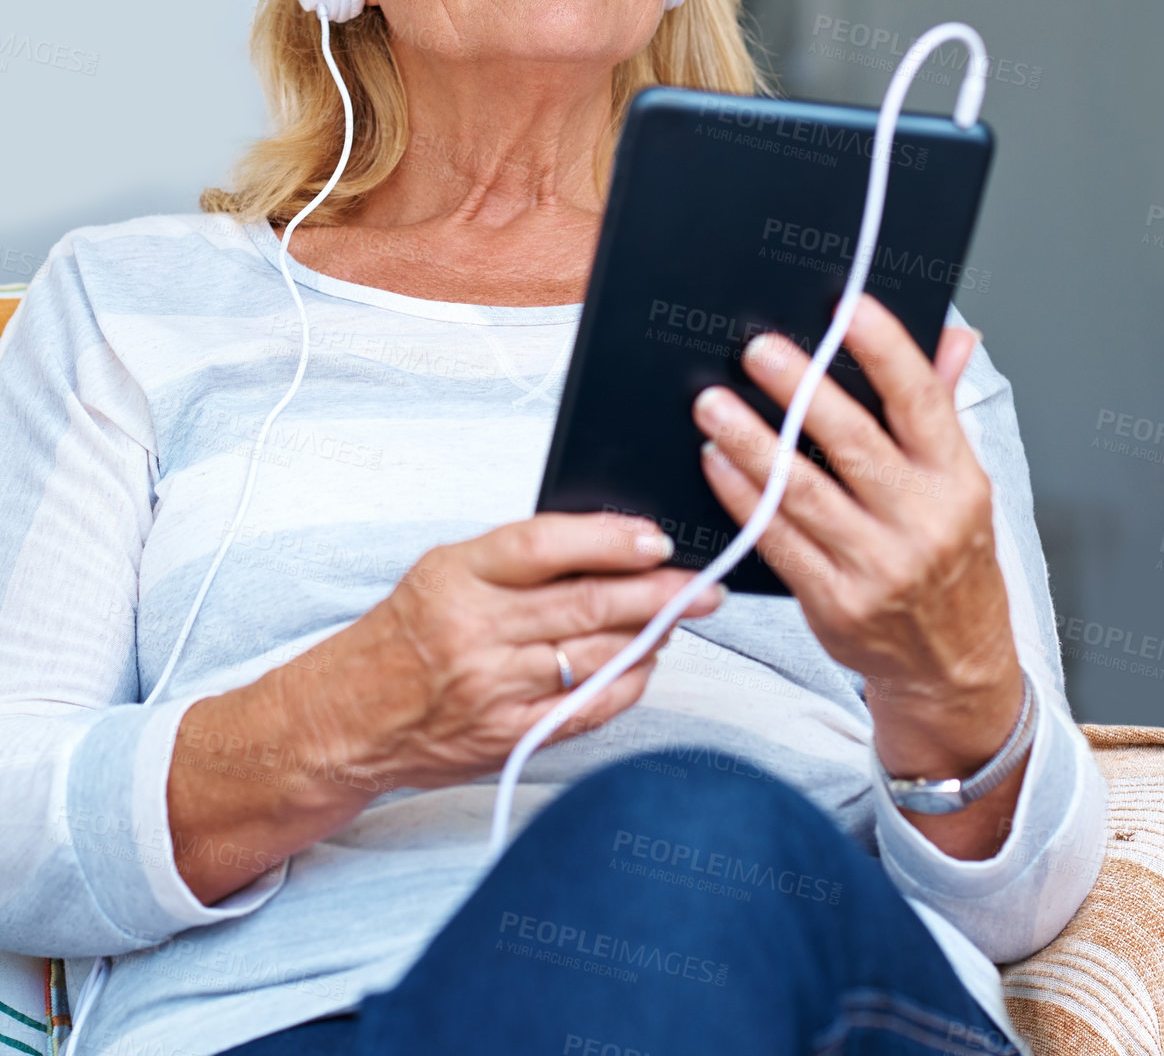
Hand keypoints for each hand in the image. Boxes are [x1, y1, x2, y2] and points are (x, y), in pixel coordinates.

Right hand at [279, 513, 722, 793]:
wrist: (346, 719)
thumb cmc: (404, 634)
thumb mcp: (443, 570)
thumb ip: (516, 557)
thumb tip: (608, 542)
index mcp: (455, 576)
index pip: (545, 545)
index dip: (609, 539)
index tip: (656, 538)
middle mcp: (473, 632)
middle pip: (585, 604)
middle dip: (659, 592)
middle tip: (705, 584)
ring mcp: (491, 690)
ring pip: (595, 656)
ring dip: (650, 636)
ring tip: (680, 617)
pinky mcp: (505, 737)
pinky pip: (585, 709)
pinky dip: (626, 684)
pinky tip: (645, 664)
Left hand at [690, 296, 1026, 851]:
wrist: (954, 666)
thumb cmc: (951, 560)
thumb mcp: (963, 484)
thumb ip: (944, 405)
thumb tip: (952, 334)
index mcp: (958, 480)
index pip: (923, 402)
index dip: (886, 350)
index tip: (847, 309)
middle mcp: (923, 522)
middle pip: (854, 443)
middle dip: (801, 391)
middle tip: (757, 350)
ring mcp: (878, 568)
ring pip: (804, 492)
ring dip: (751, 443)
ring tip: (712, 404)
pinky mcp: (835, 603)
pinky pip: (778, 540)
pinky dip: (742, 498)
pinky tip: (715, 463)